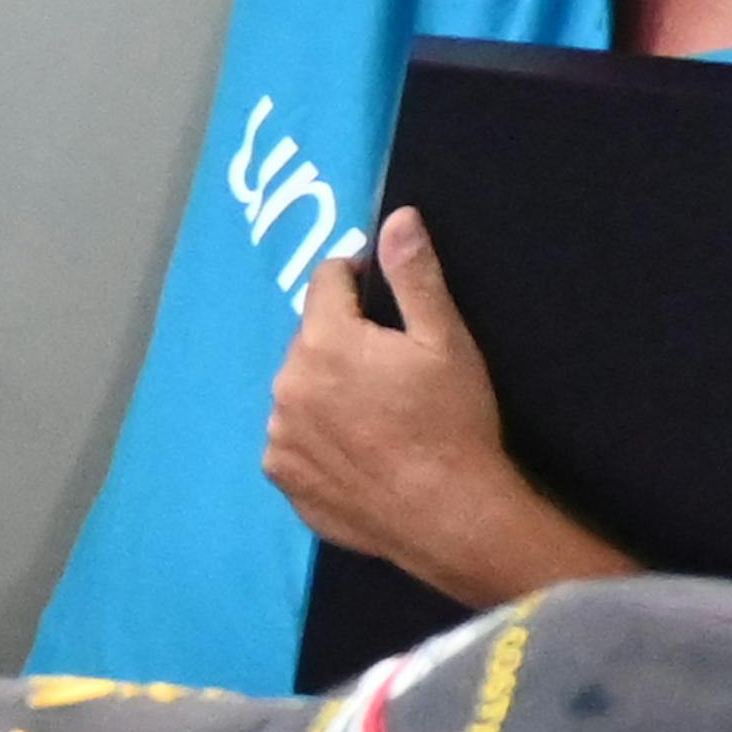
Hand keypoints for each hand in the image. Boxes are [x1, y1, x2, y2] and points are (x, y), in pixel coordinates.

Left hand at [254, 211, 587, 602]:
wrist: (449, 515)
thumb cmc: (451, 422)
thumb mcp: (444, 340)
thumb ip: (414, 275)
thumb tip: (398, 216)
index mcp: (323, 341)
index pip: (326, 281)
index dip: (359, 281)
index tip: (386, 302)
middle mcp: (287, 385)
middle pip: (310, 338)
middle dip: (343, 341)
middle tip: (391, 370)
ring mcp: (279, 436)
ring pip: (300, 390)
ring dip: (326, 390)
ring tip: (375, 415)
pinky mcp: (283, 478)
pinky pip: (294, 439)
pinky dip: (317, 437)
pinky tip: (358, 451)